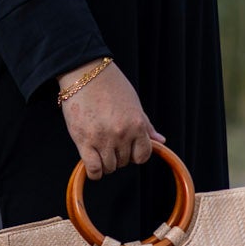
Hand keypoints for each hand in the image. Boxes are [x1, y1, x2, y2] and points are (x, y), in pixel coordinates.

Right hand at [58, 61, 164, 180]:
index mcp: (137, 124)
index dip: (136, 155)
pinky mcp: (84, 141)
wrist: (85, 73)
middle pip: (125, 162)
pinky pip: (94, 169)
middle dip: (119, 156)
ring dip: (106, 162)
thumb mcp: (134, 103)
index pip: (143, 155)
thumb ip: (146, 125)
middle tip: (110, 143)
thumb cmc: (110, 85)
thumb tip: (161, 141)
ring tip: (99, 149)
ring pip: (110, 167)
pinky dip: (95, 172)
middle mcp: (122, 134)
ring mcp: (103, 139)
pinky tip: (93, 166)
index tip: (128, 149)